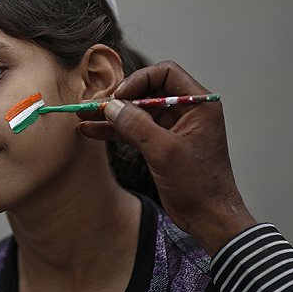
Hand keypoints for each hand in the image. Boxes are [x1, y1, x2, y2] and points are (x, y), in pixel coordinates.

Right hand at [78, 61, 255, 255]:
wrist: (208, 218)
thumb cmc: (200, 185)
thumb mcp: (165, 152)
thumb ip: (137, 126)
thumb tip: (112, 106)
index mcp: (198, 104)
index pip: (166, 73)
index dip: (140, 80)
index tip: (120, 96)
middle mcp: (187, 111)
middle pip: (148, 90)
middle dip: (120, 98)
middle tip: (94, 104)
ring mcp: (173, 127)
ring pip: (138, 111)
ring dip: (112, 114)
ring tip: (84, 113)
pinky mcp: (161, 143)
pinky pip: (135, 130)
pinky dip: (115, 130)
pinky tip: (93, 130)